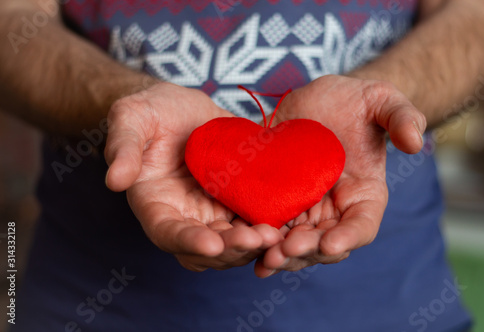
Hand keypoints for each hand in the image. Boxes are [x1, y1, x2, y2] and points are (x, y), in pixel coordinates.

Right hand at [104, 82, 282, 270]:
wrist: (182, 109)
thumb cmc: (151, 112)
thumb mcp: (130, 118)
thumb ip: (123, 147)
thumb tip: (115, 180)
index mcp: (156, 204)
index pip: (168, 233)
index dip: (189, 241)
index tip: (212, 242)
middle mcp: (186, 216)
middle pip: (208, 246)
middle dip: (232, 248)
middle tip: (258, 238)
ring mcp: (214, 211)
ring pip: (235, 240)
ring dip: (255, 243)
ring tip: (277, 234)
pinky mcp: (239, 199)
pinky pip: (256, 219)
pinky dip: (271, 224)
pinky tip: (289, 221)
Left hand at [254, 75, 425, 276]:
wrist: (319, 101)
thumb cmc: (356, 101)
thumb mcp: (382, 100)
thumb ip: (402, 117)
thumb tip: (415, 142)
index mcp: (364, 195)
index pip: (361, 227)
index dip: (348, 238)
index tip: (330, 243)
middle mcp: (334, 211)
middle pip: (323, 244)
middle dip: (306, 251)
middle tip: (285, 250)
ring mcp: (304, 209)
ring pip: (293, 243)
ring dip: (279, 254)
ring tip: (263, 257)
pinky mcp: (277, 201)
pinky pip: (268, 226)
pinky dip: (257, 240)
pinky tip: (241, 244)